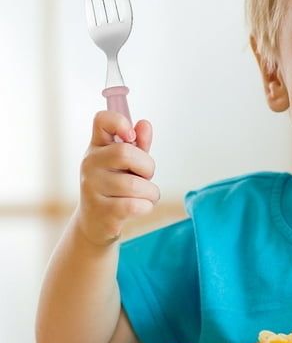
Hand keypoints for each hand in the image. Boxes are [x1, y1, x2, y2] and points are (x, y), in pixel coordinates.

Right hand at [77, 111, 159, 244]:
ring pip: (136, 184)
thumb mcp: (128, 163)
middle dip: (147, 166)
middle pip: (125, 152)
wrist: (96, 222)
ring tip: (144, 195)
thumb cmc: (116, 186)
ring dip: (151, 192)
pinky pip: (136, 205)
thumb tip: (144, 124)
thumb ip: (139, 144)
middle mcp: (90, 163)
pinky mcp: (101, 211)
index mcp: (98, 146)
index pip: (102, 120)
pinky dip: (146, 206)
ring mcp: (92, 187)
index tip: (131, 136)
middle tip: (145, 176)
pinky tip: (139, 207)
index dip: (119, 122)